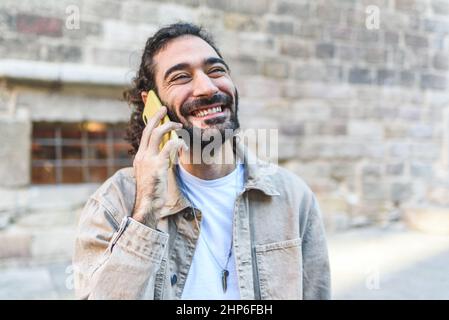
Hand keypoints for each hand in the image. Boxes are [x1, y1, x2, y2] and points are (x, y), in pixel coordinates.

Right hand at [132, 106, 186, 227]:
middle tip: (164, 108)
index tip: (155, 113)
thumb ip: (158, 160)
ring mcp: (148, 159)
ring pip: (157, 133)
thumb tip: (168, 150)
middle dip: (156, 116)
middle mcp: (142, 155)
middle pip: (148, 129)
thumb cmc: (152, 191)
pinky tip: (184, 145)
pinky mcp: (158, 165)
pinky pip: (169, 146)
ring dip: (169, 126)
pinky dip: (178, 142)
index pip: (144, 134)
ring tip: (178, 126)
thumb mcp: (152, 173)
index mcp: (140, 157)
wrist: (147, 204)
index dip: (150, 122)